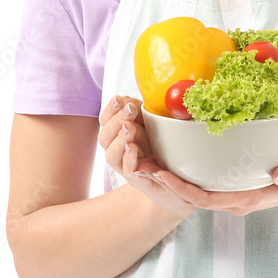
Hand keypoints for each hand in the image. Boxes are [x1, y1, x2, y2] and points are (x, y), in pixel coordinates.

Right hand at [98, 95, 195, 218]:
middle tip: (129, 110)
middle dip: (115, 121)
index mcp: (118, 136)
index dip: (109, 110)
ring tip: (129, 126)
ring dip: (119, 138)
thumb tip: (128, 100)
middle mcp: (117, 151)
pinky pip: (128, 170)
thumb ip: (140, 112)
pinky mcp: (137, 179)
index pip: (105, 121)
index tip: (119, 98)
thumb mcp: (151, 124)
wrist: (173, 179)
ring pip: (111, 155)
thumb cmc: (159, 148)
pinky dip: (128, 158)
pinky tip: (132, 146)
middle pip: (104, 136)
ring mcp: (125, 166)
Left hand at [146, 149, 277, 215]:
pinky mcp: (233, 184)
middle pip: (192, 197)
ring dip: (171, 179)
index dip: (182, 190)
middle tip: (142, 166)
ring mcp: (232, 193)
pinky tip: (171, 157)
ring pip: (194, 190)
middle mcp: (234, 200)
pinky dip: (185, 173)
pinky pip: (203, 183)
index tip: (162, 176)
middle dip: (167, 185)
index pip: (206, 199)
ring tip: (147, 160)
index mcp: (246, 200)